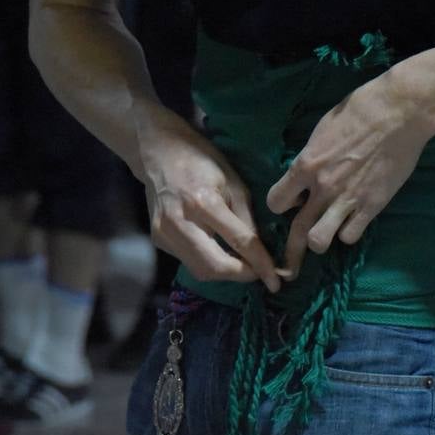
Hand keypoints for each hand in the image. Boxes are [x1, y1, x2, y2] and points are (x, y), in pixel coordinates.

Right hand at [140, 114, 281, 291]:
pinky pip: (188, 261)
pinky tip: (219, 252)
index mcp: (204, 203)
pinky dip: (208, 263)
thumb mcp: (233, 182)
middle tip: (260, 274)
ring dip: (226, 273)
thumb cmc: (201, 160)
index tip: (276, 281)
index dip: (261, 265)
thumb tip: (263, 252)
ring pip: (201, 270)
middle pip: (216, 266)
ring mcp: (165, 233)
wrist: (159, 153)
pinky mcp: (157, 239)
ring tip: (242, 265)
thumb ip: (247, 219)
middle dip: (242, 275)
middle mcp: (181, 222)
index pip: (239, 242)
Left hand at [266, 74, 433, 277]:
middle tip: (291, 263)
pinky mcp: (372, 206)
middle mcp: (322, 187)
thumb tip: (305, 173)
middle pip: (296, 230)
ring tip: (328, 232)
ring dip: (321, 240)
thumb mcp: (322, 130)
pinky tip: (353, 220)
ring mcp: (347, 199)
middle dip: (291, 251)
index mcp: (306, 164)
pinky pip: (350, 236)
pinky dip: (349, 232)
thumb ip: (310, 158)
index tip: (293, 199)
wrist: (399, 113)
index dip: (281, 204)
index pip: (275, 201)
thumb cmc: (359, 111)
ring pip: (320, 241)